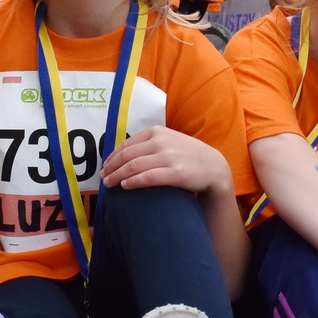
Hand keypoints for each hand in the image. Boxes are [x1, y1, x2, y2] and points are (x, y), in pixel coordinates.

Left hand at [102, 126, 231, 196]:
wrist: (214, 167)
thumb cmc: (188, 156)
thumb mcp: (170, 141)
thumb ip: (150, 143)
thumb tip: (125, 154)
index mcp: (157, 132)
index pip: (127, 144)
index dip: (112, 157)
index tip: (105, 167)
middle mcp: (161, 141)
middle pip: (127, 156)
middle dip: (111, 168)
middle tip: (103, 178)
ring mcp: (169, 157)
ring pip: (134, 166)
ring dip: (118, 176)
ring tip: (110, 184)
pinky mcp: (175, 173)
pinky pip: (148, 177)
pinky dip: (133, 182)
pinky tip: (125, 186)